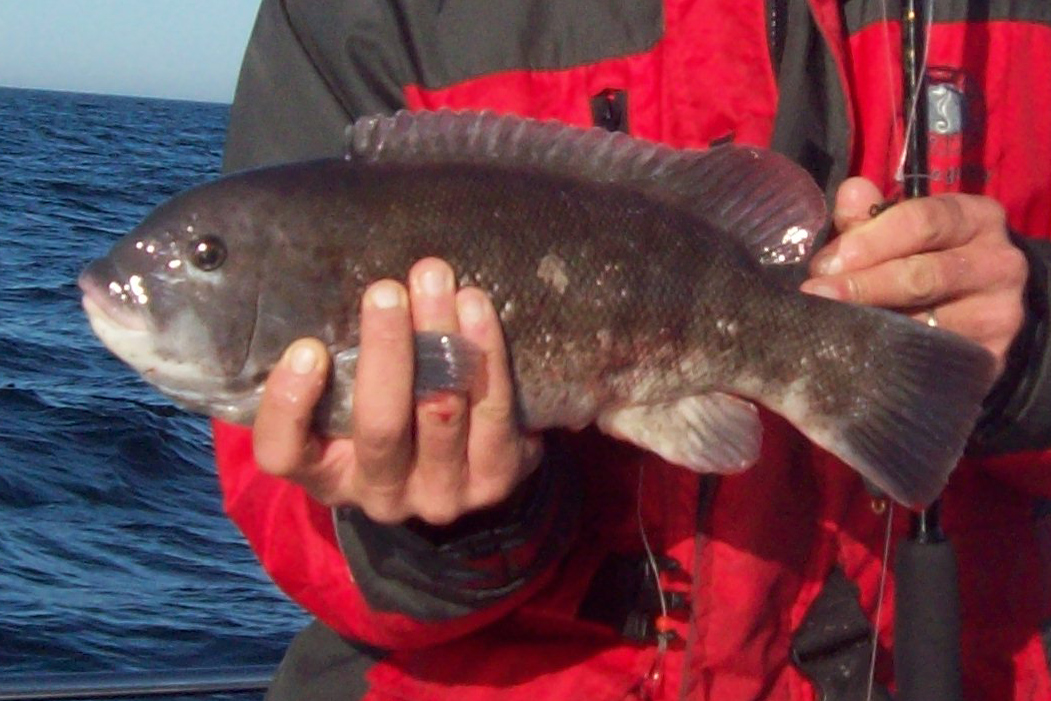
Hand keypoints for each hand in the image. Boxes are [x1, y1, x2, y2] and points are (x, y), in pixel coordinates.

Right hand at [250, 258, 542, 524]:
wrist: (471, 458)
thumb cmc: (394, 405)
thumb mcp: (350, 396)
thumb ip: (339, 359)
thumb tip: (341, 278)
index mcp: (325, 474)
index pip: (283, 454)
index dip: (289, 406)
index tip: (306, 349)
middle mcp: (380, 495)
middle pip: (380, 427)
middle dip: (385, 351)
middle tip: (386, 292)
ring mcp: (441, 494)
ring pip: (441, 411)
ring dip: (440, 339)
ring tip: (436, 281)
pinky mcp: (496, 479)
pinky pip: (494, 410)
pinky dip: (485, 353)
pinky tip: (474, 308)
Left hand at [800, 177, 1027, 374]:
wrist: (976, 309)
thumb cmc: (925, 257)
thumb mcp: (899, 230)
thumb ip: (870, 216)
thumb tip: (850, 194)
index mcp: (975, 218)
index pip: (922, 221)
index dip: (868, 242)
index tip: (824, 264)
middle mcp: (999, 263)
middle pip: (922, 276)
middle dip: (861, 286)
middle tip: (816, 296)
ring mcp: (999, 313)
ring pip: (925, 322)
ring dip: (869, 325)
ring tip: (828, 325)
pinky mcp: (990, 355)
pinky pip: (930, 355)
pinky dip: (889, 354)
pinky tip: (857, 352)